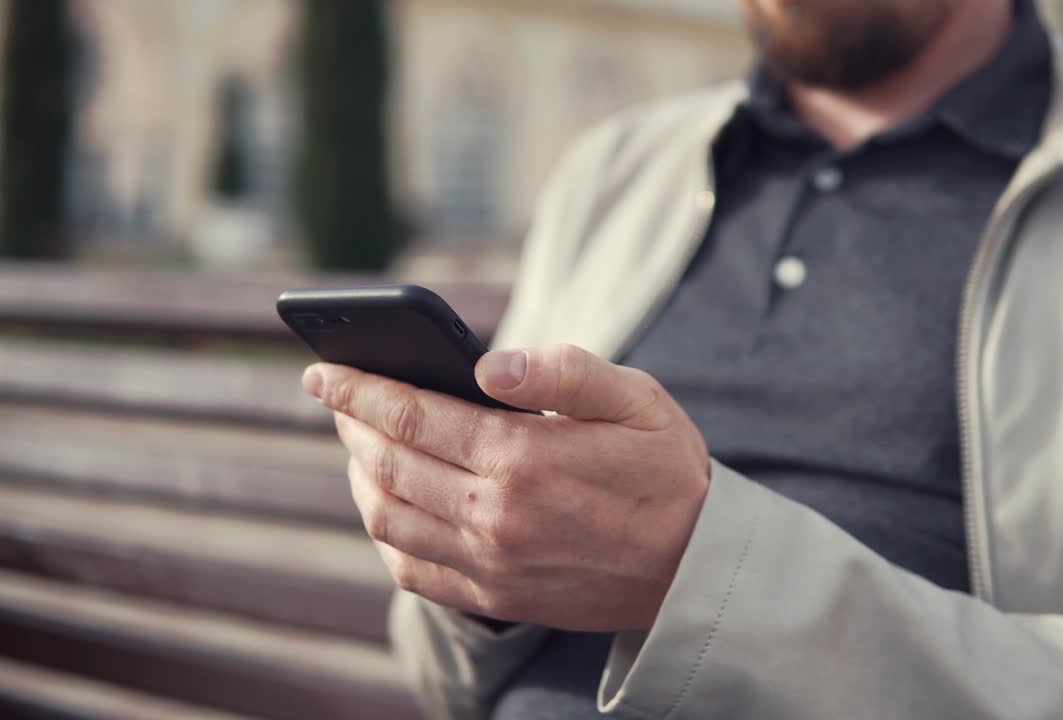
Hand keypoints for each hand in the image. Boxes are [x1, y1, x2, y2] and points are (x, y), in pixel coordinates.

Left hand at [303, 344, 709, 631]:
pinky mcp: (495, 597)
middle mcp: (496, 516)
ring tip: (357, 442)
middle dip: (350, 422)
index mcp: (525, 458)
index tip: (322, 370)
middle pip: (389, 462)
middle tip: (335, 396)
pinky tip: (385, 503)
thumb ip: (564, 370)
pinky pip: (411, 569)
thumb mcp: (637, 398)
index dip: (358, 389)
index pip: (412, 414)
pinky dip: (382, 532)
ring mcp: (491, 564)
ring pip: (387, 517)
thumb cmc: (667, 469)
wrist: (697, 565)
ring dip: (358, 475)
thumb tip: (488, 363)